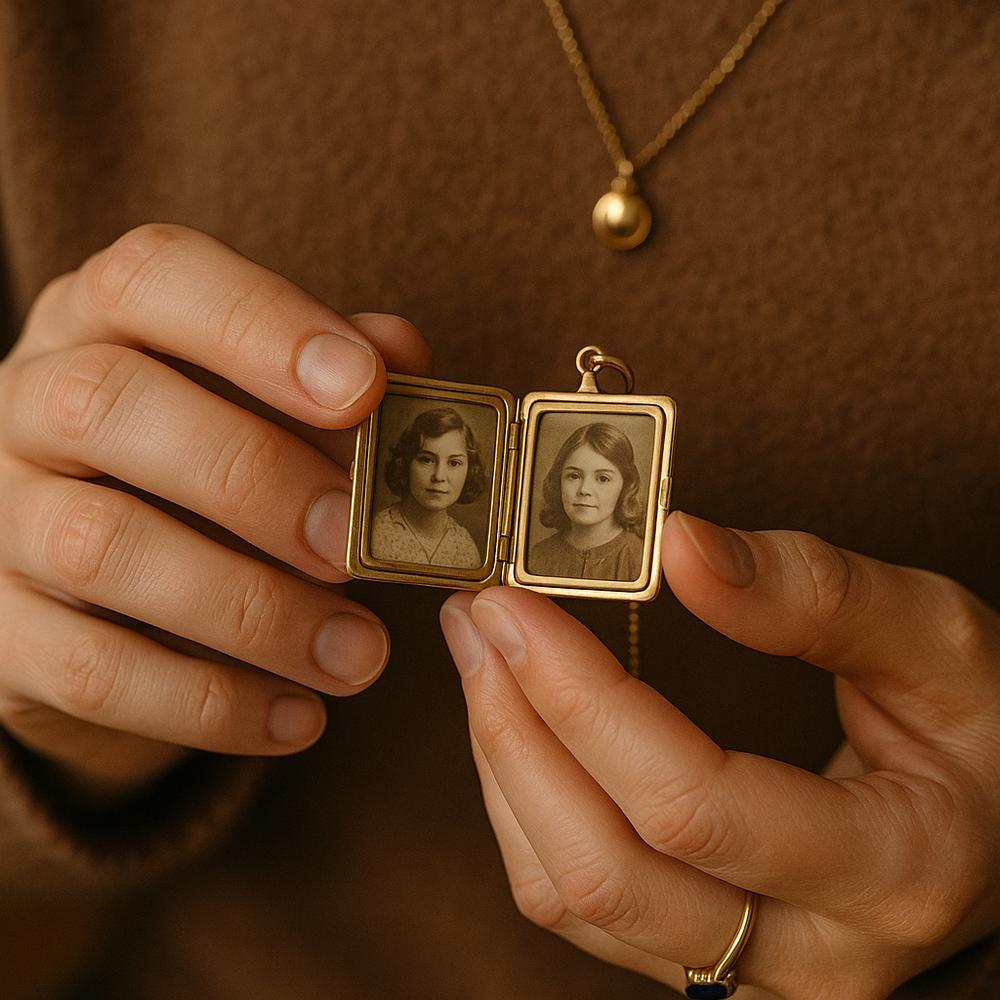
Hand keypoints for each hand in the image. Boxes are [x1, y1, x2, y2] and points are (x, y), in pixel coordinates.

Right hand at [0, 224, 429, 799]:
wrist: (93, 567)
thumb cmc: (209, 456)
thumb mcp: (267, 401)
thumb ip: (338, 377)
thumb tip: (404, 356)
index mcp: (106, 319)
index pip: (156, 279)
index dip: (260, 326)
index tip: (364, 389)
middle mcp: (31, 400)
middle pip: (112, 408)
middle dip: (254, 478)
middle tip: (355, 542)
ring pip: (101, 549)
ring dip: (251, 610)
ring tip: (360, 656)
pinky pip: (90, 670)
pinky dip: (208, 703)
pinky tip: (299, 718)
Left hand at [440, 511, 999, 998]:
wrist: (992, 821)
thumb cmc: (977, 729)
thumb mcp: (937, 640)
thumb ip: (817, 591)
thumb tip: (678, 546)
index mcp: (890, 871)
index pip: (693, 805)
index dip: (584, 701)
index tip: (516, 605)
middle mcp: (810, 956)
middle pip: (607, 870)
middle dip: (515, 733)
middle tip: (477, 620)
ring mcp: (748, 973)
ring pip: (573, 897)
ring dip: (504, 767)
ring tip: (480, 657)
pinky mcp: (702, 956)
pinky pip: (577, 902)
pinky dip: (524, 810)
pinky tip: (518, 727)